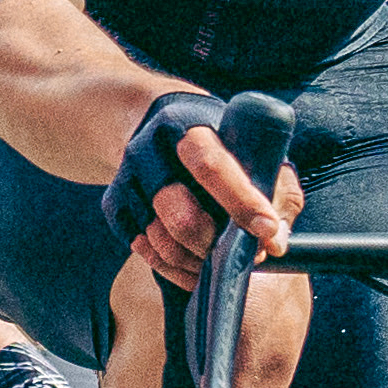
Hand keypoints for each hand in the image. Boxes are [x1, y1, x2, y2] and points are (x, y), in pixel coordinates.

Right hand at [106, 86, 300, 292]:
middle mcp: (152, 151)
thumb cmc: (217, 141)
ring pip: (159, 239)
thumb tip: (274, 242)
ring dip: (190, 260)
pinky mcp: (112, 201)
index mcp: (191, 128)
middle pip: (180, 215)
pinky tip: (186, 258)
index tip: (265, 230)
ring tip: (211, 259)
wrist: (152, 122)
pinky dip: (167, 264)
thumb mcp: (251, 149)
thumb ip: (275, 191)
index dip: (240, 202)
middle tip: (234, 254)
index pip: (211, 166)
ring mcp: (128, 177)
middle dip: (211, 245)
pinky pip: (140, 248)